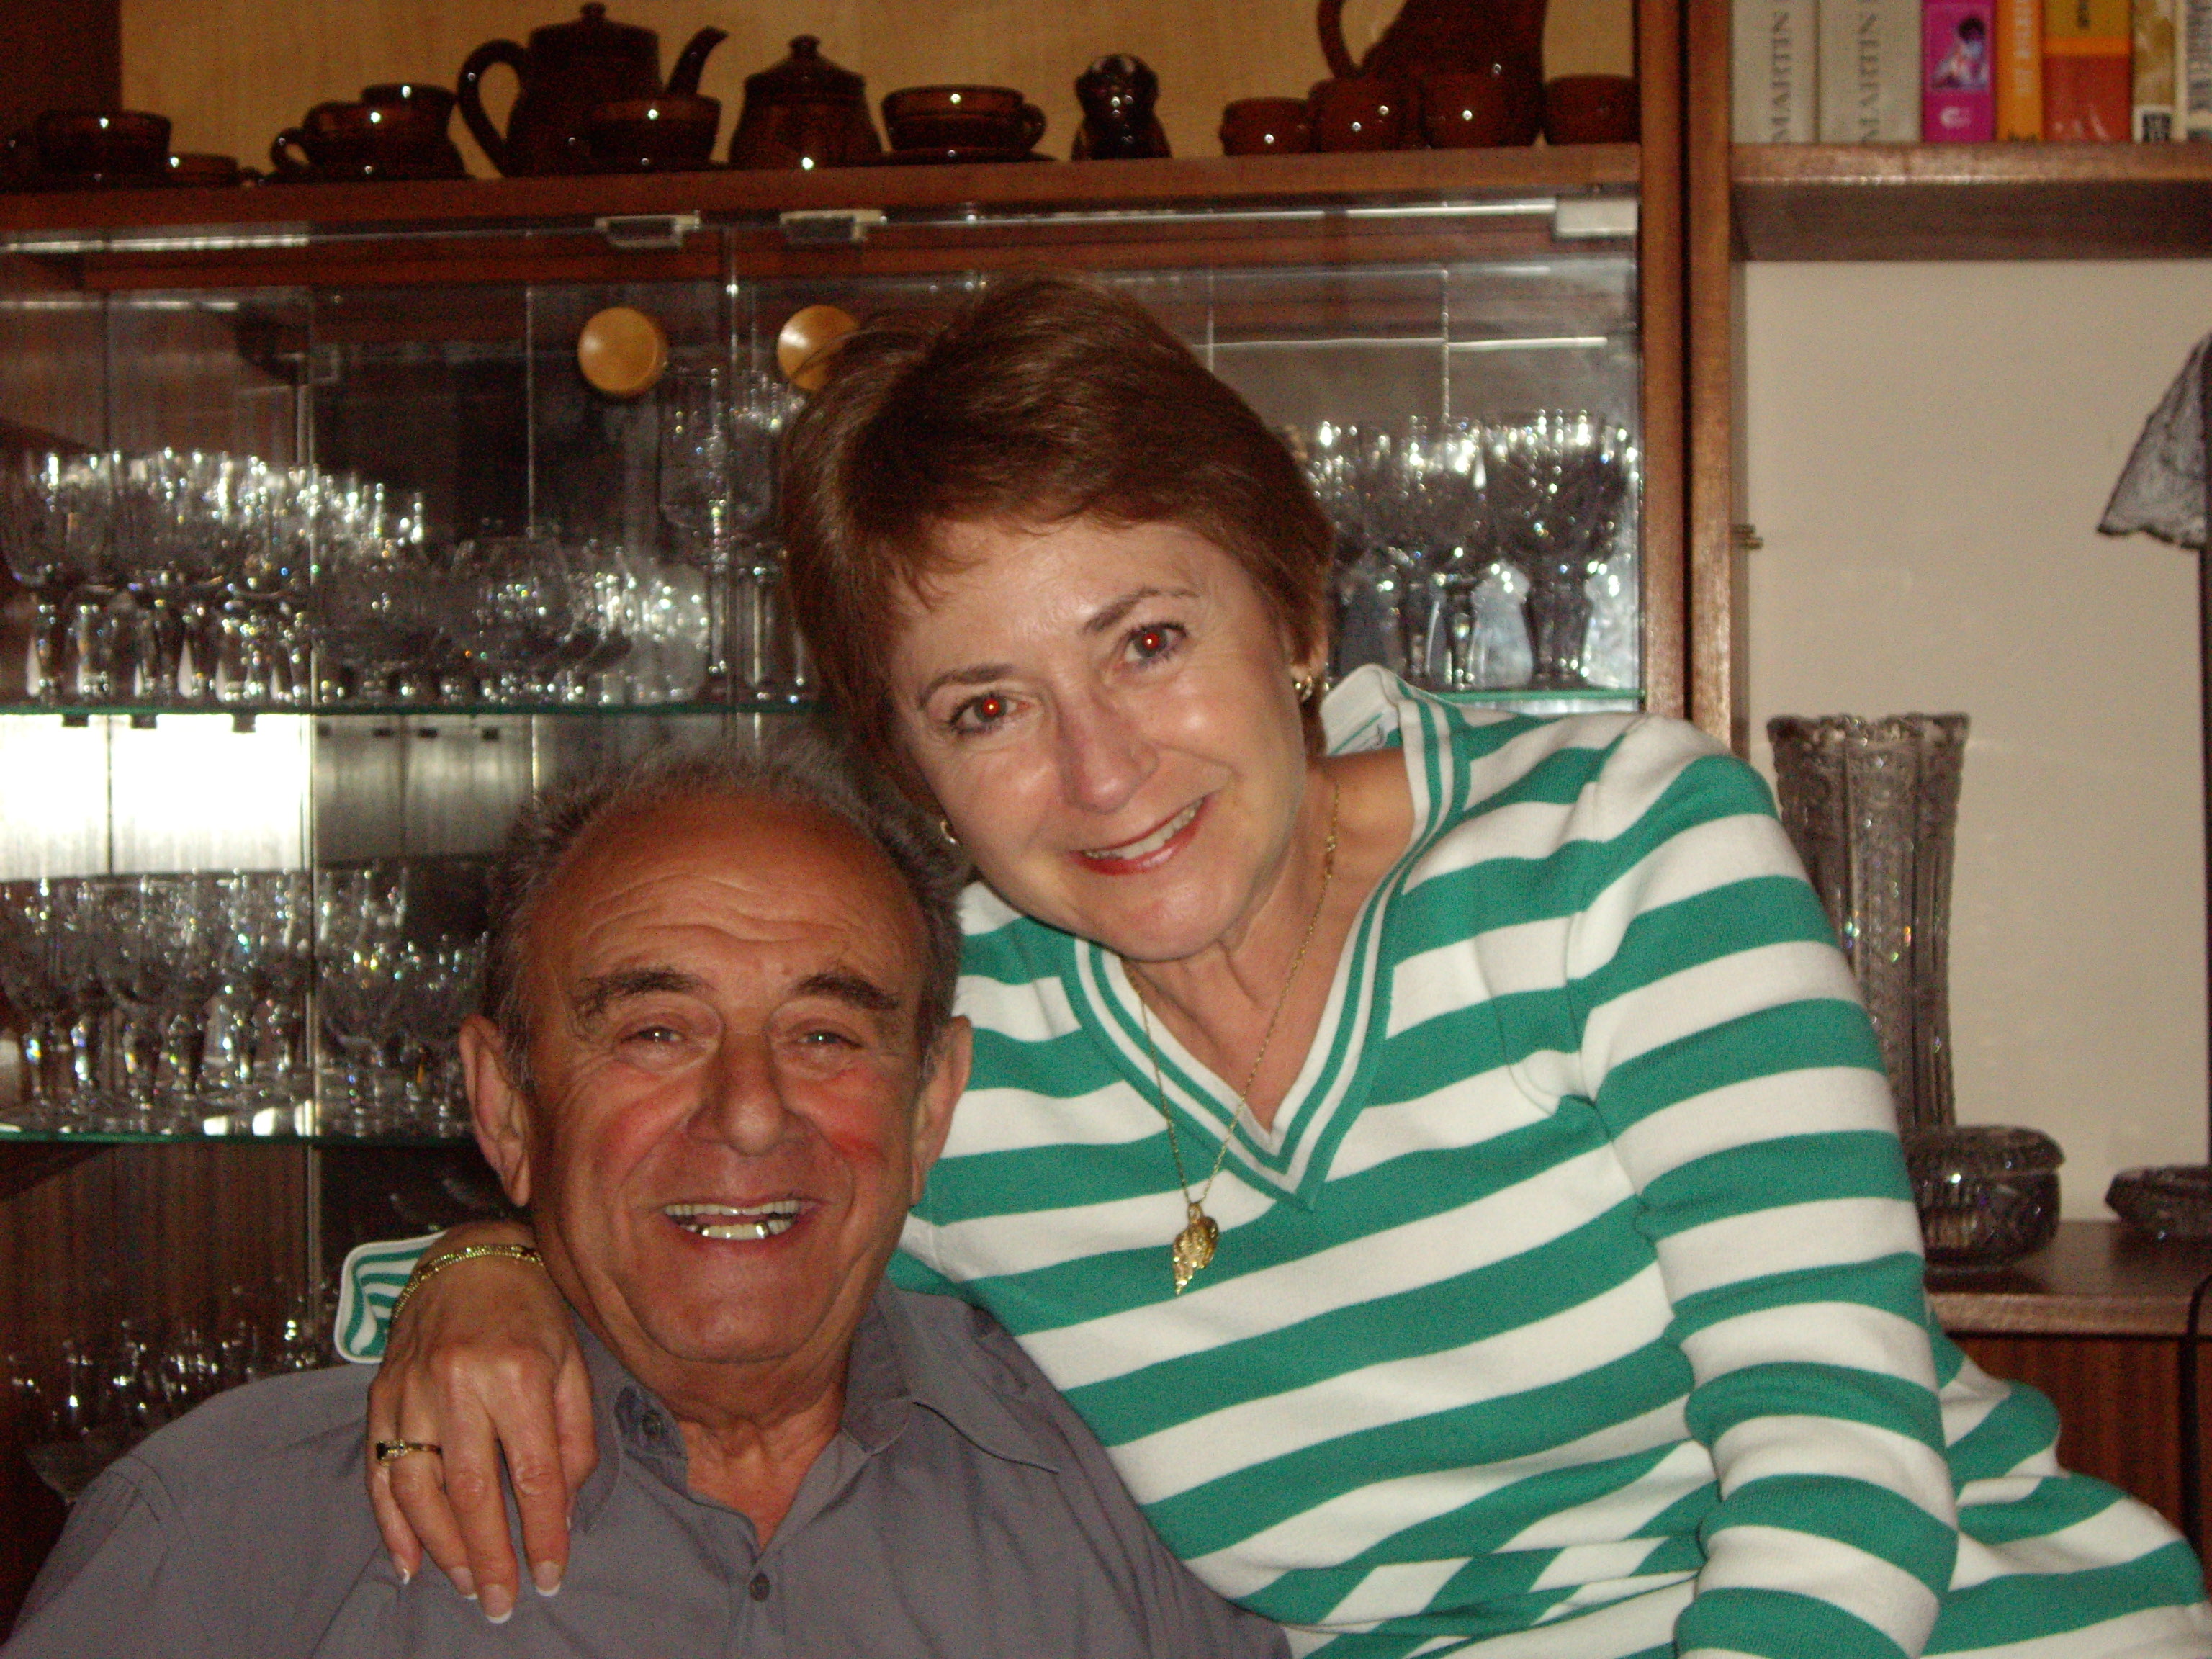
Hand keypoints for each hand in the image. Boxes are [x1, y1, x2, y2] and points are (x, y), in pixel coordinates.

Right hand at [364, 1221, 597, 1622]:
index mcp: (520, 1373)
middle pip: (471, 1492)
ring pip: (418, 1490)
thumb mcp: (572, 1362)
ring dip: (441, 1548)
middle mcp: (460, 1383)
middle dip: (488, 1556)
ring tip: (465, 1584)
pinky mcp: (380, 1396)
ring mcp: (412, 1390)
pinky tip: (410, 1562)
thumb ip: (573, 1436)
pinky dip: (391, 1524)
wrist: (469, 1257)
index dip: (542, 1533)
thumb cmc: (532, 1312)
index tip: (551, 1575)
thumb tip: (562, 1510)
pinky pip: (378, 1472)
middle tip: (499, 1603)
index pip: (534, 1474)